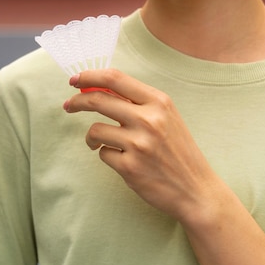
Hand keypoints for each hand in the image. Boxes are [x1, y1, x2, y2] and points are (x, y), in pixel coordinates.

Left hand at [63, 69, 215, 220]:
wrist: (196, 188)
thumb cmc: (177, 149)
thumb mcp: (166, 116)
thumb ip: (138, 102)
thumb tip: (100, 88)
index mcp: (159, 101)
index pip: (116, 78)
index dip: (91, 76)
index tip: (76, 79)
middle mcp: (149, 119)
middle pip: (99, 100)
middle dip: (77, 101)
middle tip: (69, 105)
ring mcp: (139, 144)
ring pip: (95, 129)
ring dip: (91, 136)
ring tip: (98, 141)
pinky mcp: (130, 167)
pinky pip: (103, 153)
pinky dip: (106, 154)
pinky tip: (121, 159)